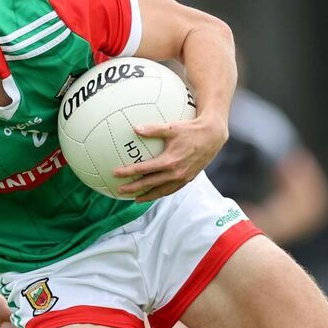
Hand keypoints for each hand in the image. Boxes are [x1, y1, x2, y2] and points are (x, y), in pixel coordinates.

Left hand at [113, 114, 227, 201]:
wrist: (212, 137)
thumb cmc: (191, 129)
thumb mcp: (171, 127)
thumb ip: (152, 129)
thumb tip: (134, 128)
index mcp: (168, 162)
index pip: (143, 170)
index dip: (128, 173)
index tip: (115, 174)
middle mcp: (175, 173)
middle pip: (148, 184)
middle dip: (132, 189)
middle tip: (119, 191)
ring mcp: (182, 178)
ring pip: (160, 191)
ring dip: (146, 196)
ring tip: (135, 199)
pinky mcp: (188, 179)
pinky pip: (171, 190)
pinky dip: (160, 193)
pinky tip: (154, 193)